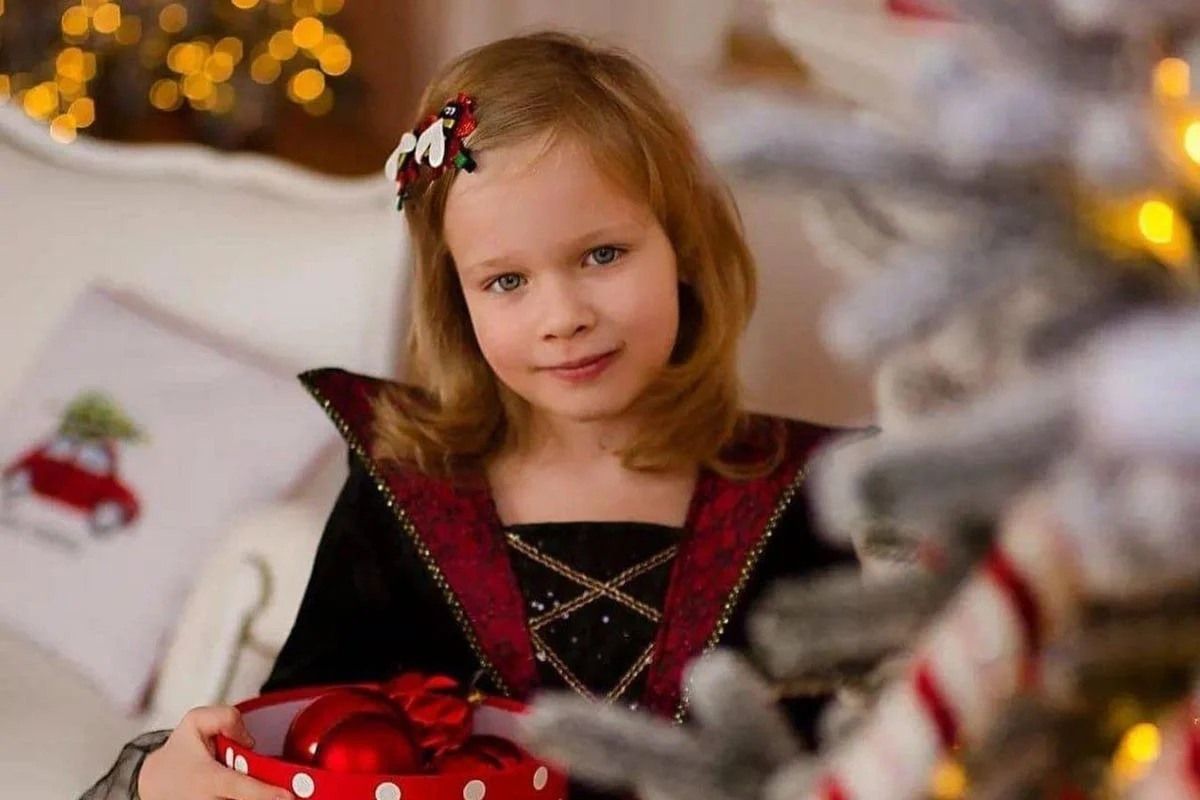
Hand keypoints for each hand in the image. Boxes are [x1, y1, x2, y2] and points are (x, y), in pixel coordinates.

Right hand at [138, 705, 292, 799]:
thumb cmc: (179, 755)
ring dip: (259, 796)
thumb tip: (248, 740)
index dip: (265, 793)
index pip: (240, 788)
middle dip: (266, 795)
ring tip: (266, 787)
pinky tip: (255, 791)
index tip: (287, 796)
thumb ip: (226, 718)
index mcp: (207, 779)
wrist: (154, 783)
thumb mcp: (195, 721)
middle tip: (286, 789)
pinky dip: (253, 797)